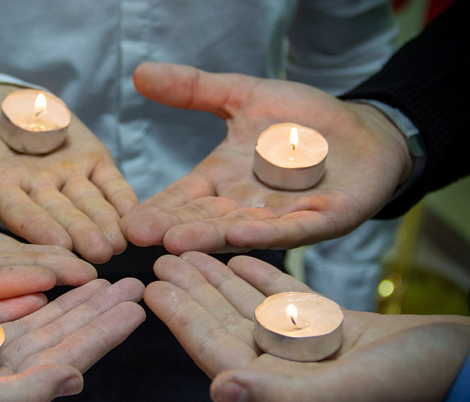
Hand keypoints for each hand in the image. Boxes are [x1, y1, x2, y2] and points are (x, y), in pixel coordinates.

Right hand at [0, 84, 137, 263]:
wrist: (2, 98)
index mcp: (1, 192)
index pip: (20, 214)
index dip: (39, 228)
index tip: (58, 244)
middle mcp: (38, 193)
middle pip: (61, 216)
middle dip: (81, 235)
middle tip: (100, 253)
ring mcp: (67, 178)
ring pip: (89, 204)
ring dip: (105, 222)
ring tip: (120, 240)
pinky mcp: (92, 162)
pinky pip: (110, 182)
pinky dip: (123, 197)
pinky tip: (136, 213)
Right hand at [0, 278, 144, 401]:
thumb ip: (24, 394)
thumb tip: (75, 381)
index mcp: (4, 399)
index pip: (70, 359)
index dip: (105, 333)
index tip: (137, 308)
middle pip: (62, 337)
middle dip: (99, 311)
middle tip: (134, 284)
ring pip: (38, 322)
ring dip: (71, 301)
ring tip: (104, 279)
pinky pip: (2, 312)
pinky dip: (27, 299)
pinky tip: (52, 288)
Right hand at [122, 62, 412, 252]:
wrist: (361, 131)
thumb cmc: (301, 120)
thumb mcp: (243, 96)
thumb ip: (193, 89)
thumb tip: (140, 72)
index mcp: (222, 181)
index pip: (182, 198)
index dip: (157, 209)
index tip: (127, 221)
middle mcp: (244, 206)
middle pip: (203, 219)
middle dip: (173, 228)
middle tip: (138, 237)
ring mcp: (281, 217)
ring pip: (240, 230)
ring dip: (209, 236)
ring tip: (178, 241)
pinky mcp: (321, 220)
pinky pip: (290, 229)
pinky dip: (265, 234)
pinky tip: (239, 234)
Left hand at [143, 252, 469, 401]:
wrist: (463, 372)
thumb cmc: (409, 388)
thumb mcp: (340, 394)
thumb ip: (278, 397)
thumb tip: (219, 388)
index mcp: (276, 391)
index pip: (213, 348)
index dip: (180, 317)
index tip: (151, 287)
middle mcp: (284, 371)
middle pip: (223, 322)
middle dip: (191, 290)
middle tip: (160, 258)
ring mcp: (307, 348)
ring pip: (248, 306)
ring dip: (217, 278)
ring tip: (189, 250)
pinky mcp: (331, 327)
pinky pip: (285, 297)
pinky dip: (260, 276)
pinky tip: (239, 256)